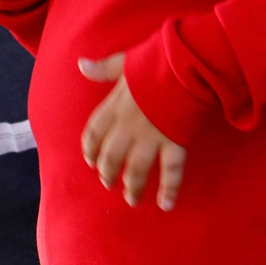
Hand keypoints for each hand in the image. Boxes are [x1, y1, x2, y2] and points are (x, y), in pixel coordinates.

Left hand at [80, 53, 186, 210]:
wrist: (185, 64)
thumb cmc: (156, 59)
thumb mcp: (124, 61)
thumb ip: (103, 68)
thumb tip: (81, 64)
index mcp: (115, 106)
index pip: (95, 132)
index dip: (90, 149)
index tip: (90, 161)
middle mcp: (129, 125)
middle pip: (112, 156)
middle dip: (108, 172)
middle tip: (108, 184)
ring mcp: (151, 136)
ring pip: (136, 169)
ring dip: (133, 187)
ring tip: (132, 200)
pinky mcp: (174, 141)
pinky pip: (171, 170)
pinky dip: (170, 189)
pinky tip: (166, 204)